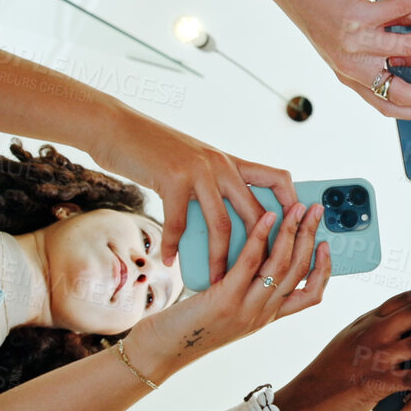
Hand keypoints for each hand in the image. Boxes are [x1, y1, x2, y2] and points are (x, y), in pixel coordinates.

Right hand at [92, 114, 295, 282]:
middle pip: (256, 212)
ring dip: (221, 260)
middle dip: (260, 249)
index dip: (292, 205)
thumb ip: (213, 184)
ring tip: (217, 284)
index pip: (278, 178)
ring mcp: (200, 171)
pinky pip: (179, 222)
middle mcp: (222, 165)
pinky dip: (174, 246)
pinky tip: (169, 261)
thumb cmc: (153, 149)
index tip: (293, 233)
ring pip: (222, 225)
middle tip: (258, 278)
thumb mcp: (194, 162)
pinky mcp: (173, 178)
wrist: (117, 127)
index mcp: (231, 162)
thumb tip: (226, 217)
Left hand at [128, 202, 330, 376]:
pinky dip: (262, 236)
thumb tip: (255, 250)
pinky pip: (252, 263)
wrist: (161, 351)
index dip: (324, 267)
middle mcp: (263, 315)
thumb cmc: (188, 326)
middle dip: (312, 235)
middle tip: (316, 209)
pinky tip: (265, 216)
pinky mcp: (226, 301)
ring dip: (294, 231)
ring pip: (283, 265)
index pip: (311, 295)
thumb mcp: (227, 307)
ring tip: (297, 207)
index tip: (326, 242)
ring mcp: (248, 310)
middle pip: (300, 271)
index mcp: (267, 316)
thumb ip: (244, 286)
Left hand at [301, 0, 410, 119]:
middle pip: (401, 92)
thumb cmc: (316, 5)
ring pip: (409, 48)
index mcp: (349, 74)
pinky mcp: (354, 15)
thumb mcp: (341, 40)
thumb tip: (406, 52)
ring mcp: (352, 41)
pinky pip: (399, 12)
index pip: (388, 106)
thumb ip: (369, 52)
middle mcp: (350, 64)